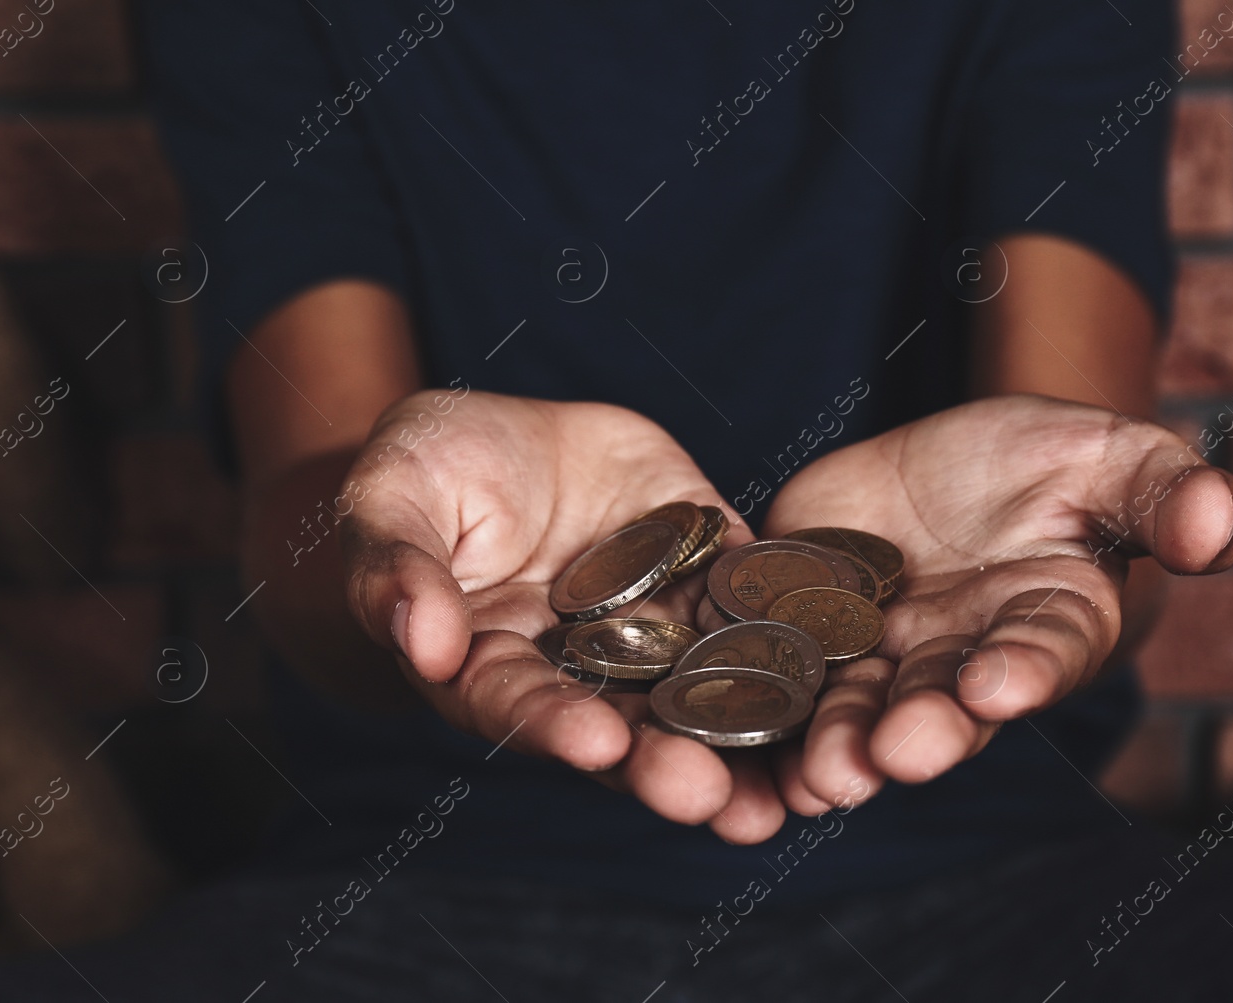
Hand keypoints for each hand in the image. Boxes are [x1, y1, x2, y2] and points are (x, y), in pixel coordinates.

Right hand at [337, 391, 788, 841]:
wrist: (506, 430)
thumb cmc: (426, 469)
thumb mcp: (392, 499)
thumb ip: (398, 568)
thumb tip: (417, 639)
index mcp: (496, 666)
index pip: (525, 706)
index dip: (559, 727)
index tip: (597, 744)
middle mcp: (585, 667)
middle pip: (627, 728)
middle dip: (666, 765)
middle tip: (708, 800)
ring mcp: (656, 624)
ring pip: (704, 692)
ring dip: (746, 746)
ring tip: (792, 797)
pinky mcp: (712, 572)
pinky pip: (758, 605)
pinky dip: (796, 643)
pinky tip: (840, 675)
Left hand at [757, 394, 1232, 813]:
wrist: (957, 462)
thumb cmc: (1054, 463)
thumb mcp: (1115, 458)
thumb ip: (1167, 494)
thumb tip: (1223, 526)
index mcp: (1044, 625)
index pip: (1040, 653)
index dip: (1021, 669)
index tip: (998, 682)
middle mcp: (962, 659)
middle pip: (941, 704)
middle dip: (918, 729)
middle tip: (892, 754)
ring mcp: (882, 653)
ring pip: (857, 709)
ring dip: (838, 745)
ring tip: (820, 773)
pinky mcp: (808, 625)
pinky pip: (782, 668)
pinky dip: (761, 703)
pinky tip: (735, 731)